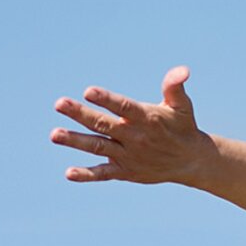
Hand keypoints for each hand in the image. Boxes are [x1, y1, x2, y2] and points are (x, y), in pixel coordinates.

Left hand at [50, 65, 207, 184]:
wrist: (191, 161)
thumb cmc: (182, 126)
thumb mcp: (182, 105)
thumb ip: (175, 87)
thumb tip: (183, 71)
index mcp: (146, 118)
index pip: (124, 107)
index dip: (107, 100)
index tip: (88, 92)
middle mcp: (135, 137)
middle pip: (103, 124)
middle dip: (80, 114)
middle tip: (59, 103)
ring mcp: (128, 155)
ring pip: (98, 147)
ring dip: (76, 140)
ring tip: (55, 134)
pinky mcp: (125, 171)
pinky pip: (103, 173)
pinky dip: (87, 175)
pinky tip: (69, 173)